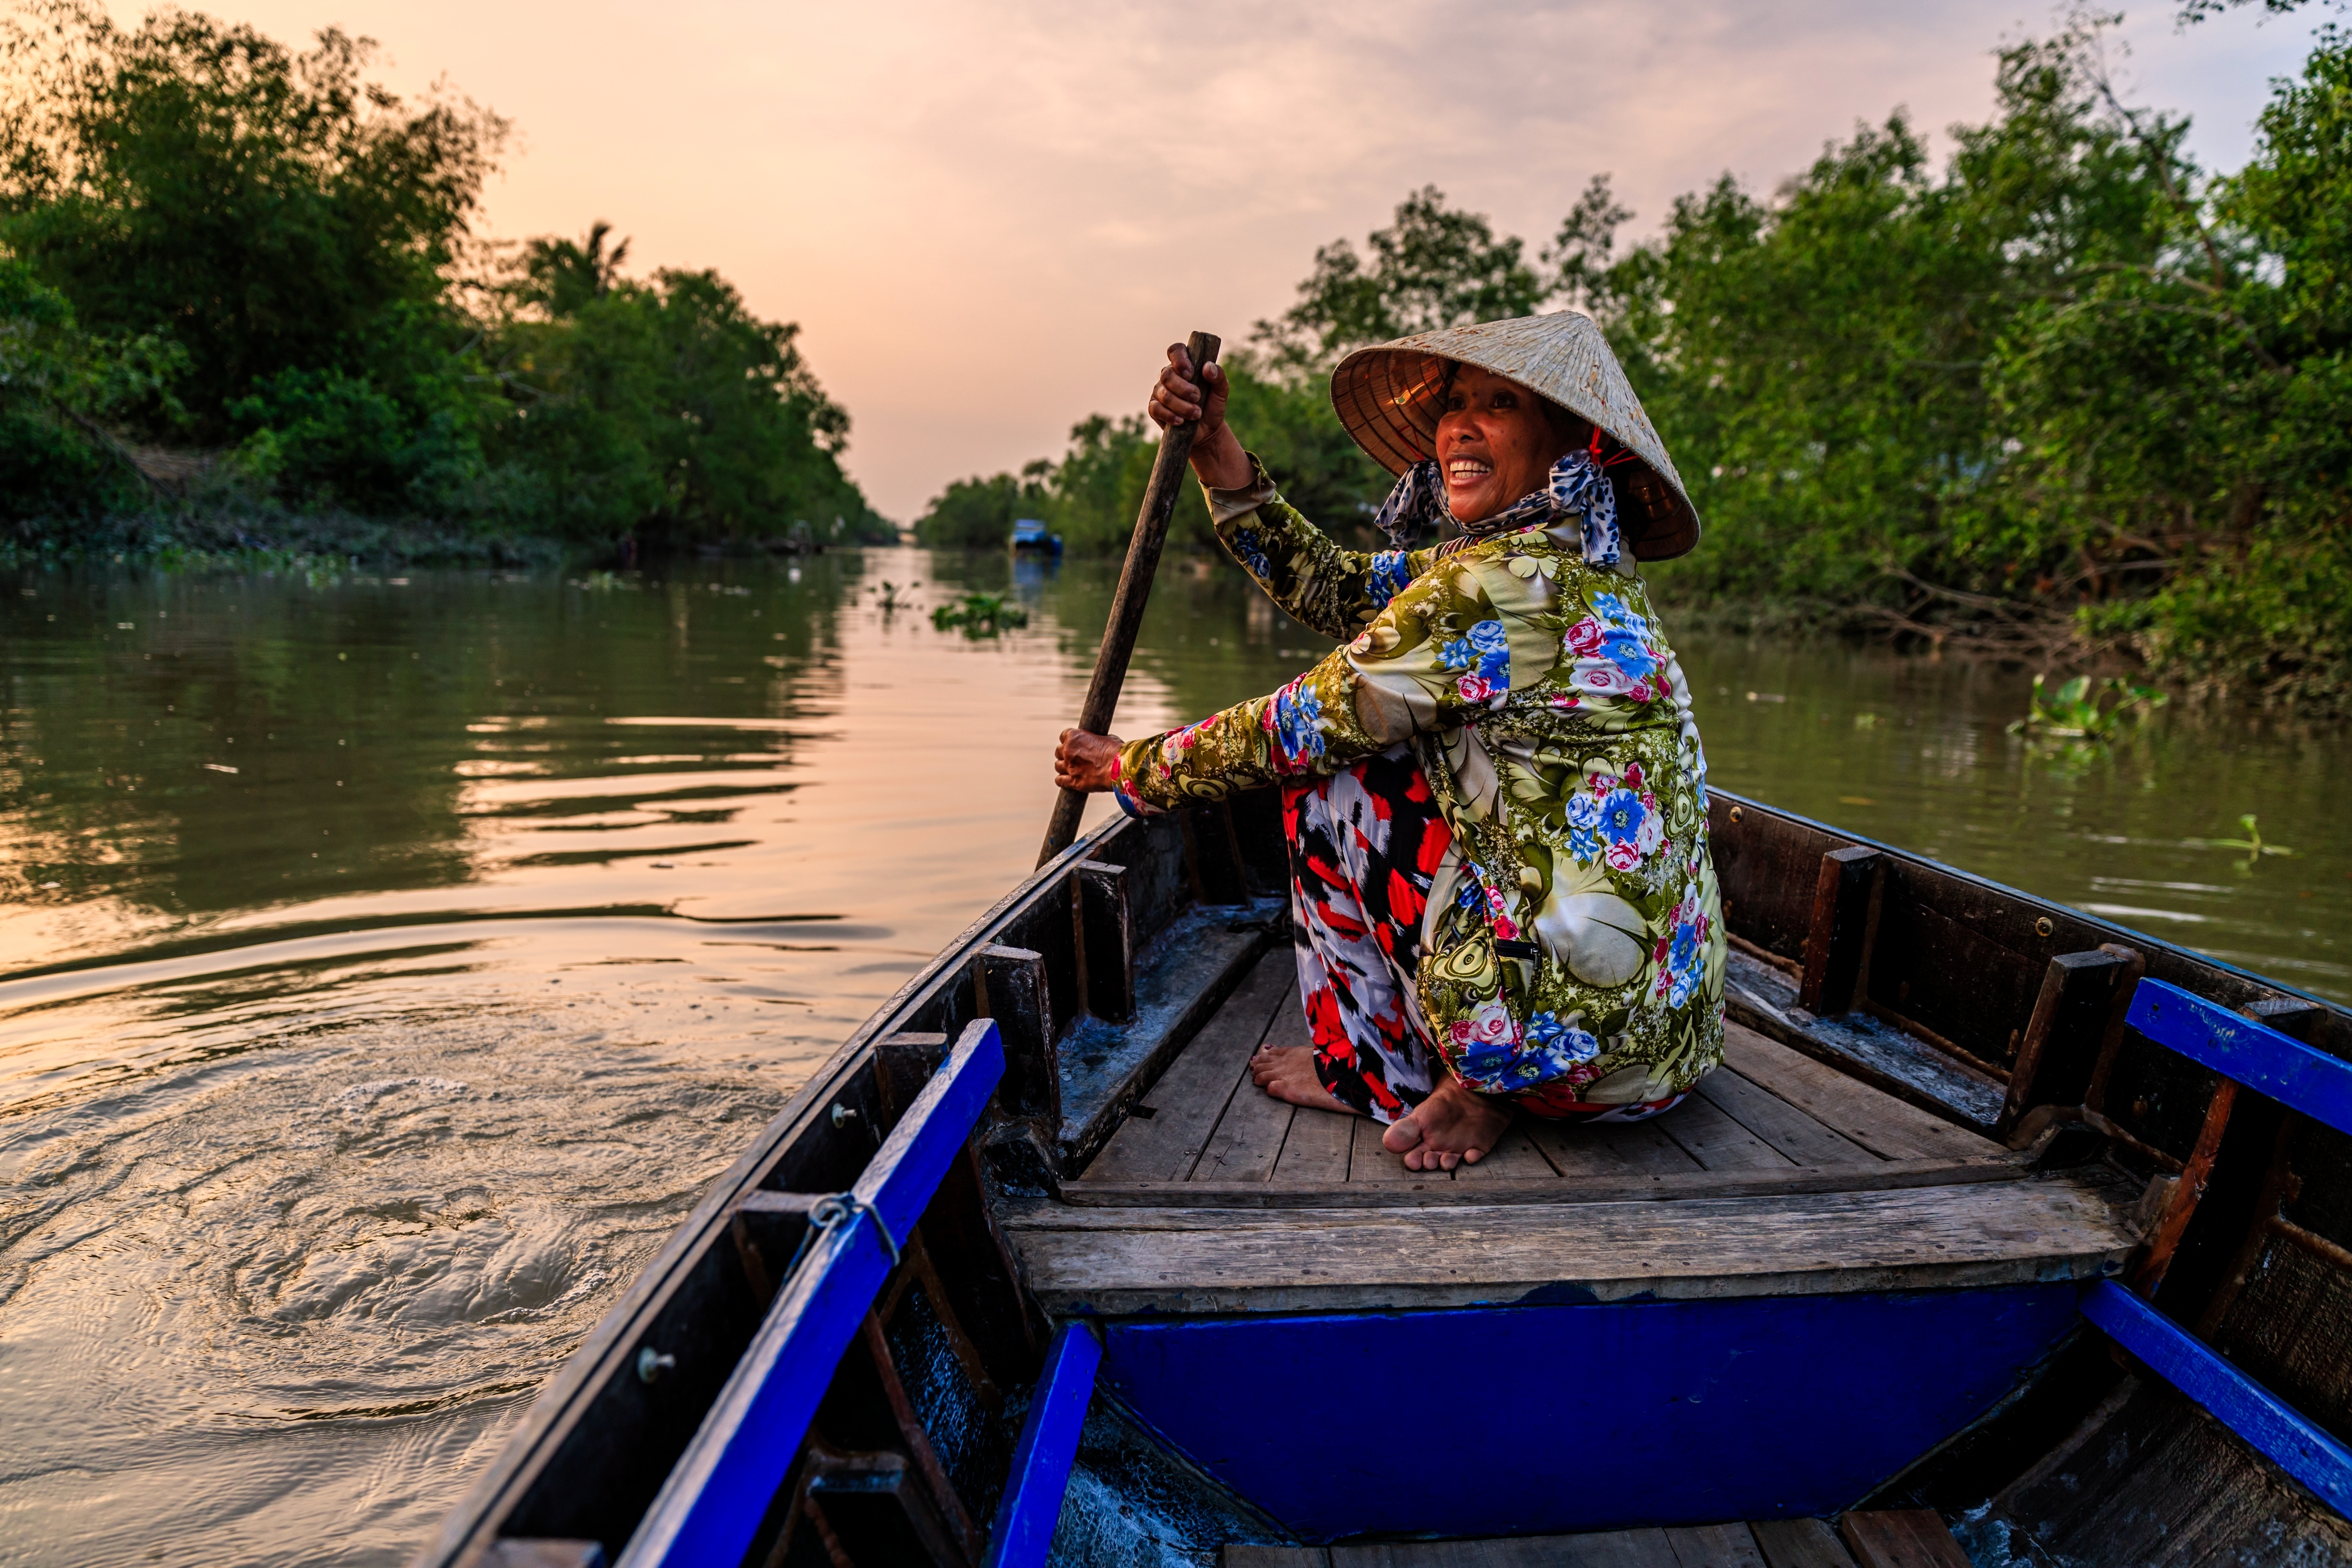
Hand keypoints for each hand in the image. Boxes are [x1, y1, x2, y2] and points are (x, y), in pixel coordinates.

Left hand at [1055, 729, 1123, 792]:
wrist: (1120, 768)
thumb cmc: (1116, 751)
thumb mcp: (1106, 738)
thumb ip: (1095, 740)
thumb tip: (1097, 743)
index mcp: (1074, 737)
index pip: (1063, 736)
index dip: (1069, 741)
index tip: (1075, 744)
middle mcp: (1068, 751)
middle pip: (1059, 751)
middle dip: (1065, 754)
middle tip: (1074, 758)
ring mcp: (1069, 766)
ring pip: (1058, 766)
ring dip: (1064, 767)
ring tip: (1072, 769)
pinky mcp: (1073, 781)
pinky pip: (1060, 781)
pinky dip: (1062, 780)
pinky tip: (1068, 780)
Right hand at [1147, 344, 1250, 489]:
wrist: (1208, 431)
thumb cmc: (1212, 406)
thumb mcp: (1221, 391)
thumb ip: (1219, 376)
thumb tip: (1207, 367)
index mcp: (1184, 366)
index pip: (1176, 351)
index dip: (1180, 359)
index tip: (1190, 373)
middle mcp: (1169, 376)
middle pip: (1167, 375)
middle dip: (1184, 389)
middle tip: (1197, 398)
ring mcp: (1160, 392)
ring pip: (1164, 394)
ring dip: (1181, 406)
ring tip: (1196, 414)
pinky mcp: (1155, 408)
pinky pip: (1156, 408)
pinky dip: (1170, 415)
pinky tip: (1181, 421)